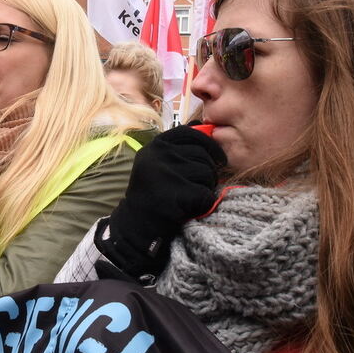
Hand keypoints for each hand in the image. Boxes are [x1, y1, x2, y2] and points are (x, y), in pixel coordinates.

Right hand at [96, 124, 226, 277]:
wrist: (135, 226)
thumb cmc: (151, 193)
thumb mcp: (156, 162)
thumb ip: (177, 147)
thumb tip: (205, 126)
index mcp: (156, 145)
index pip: (191, 133)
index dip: (209, 144)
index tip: (218, 158)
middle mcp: (160, 155)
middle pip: (203, 155)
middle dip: (208, 171)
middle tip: (197, 186)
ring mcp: (168, 174)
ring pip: (208, 174)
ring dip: (206, 188)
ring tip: (190, 197)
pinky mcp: (177, 194)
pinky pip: (207, 195)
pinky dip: (204, 204)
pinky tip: (190, 208)